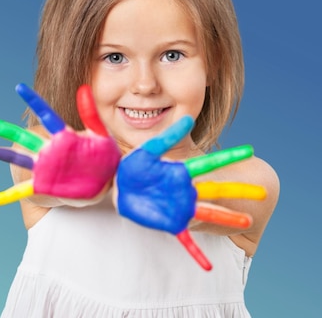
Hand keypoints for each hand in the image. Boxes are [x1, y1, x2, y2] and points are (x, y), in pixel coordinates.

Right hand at [0, 83, 120, 205]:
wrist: (101, 187)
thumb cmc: (103, 160)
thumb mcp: (102, 137)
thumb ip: (92, 115)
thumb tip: (83, 89)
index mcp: (63, 137)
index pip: (46, 115)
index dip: (33, 101)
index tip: (19, 87)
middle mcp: (47, 150)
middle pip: (20, 136)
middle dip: (0, 128)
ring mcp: (42, 168)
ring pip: (15, 158)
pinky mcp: (41, 185)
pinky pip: (20, 191)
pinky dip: (6, 196)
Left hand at [116, 116, 266, 270]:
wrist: (122, 188)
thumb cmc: (136, 168)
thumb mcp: (149, 150)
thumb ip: (167, 137)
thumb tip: (187, 119)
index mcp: (182, 172)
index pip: (209, 163)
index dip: (228, 157)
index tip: (248, 150)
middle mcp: (187, 190)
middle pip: (217, 190)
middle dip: (238, 191)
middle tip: (263, 193)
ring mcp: (182, 208)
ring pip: (208, 213)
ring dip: (227, 218)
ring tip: (247, 221)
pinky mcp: (171, 223)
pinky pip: (185, 241)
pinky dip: (196, 253)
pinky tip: (207, 266)